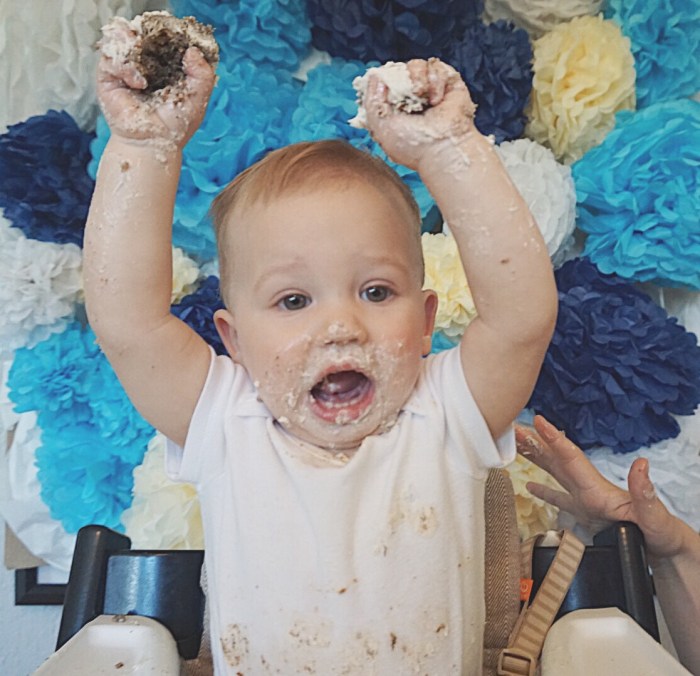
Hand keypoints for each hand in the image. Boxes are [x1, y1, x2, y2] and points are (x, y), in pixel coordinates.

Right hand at [97, 35, 215, 149]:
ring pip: (119, 36)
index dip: (167, 31)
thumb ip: (203, 73)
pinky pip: (111, 58)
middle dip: (147, 31)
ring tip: (140, 54)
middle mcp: (143, 62)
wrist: (154, 144)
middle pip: (139, 30)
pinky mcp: (108, 77)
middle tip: (156, 39)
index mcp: (164, 63)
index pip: (162, 35)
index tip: (176, 36)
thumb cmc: (175, 125)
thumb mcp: (198, 97)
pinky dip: (125, 66)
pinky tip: (139, 83)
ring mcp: (124, 68)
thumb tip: (192, 50)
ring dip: (130, 41)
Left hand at [363, 58, 476, 171]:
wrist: (442, 149)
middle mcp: (411, 98)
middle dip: (399, 81)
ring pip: (416, 65)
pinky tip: (436, 100)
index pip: (383, 82)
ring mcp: (430, 90)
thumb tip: (376, 75)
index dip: (382, 81)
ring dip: (416, 81)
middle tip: (404, 99)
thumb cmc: (412, 146)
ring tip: (423, 100)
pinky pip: (435, 66)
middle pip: (398, 70)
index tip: (384, 92)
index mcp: (394, 109)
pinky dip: (434, 81)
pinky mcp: (448, 83)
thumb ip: (371, 101)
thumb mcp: (380, 127)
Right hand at [516, 414, 687, 559]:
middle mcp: (587, 488)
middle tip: (513, 428)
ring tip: (515, 445)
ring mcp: (585, 500)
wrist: (665, 550)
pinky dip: (543, 490)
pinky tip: (529, 486)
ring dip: (535, 458)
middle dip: (535, 443)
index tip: (538, 421)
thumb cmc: (661, 534)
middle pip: (556, 460)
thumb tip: (640, 464)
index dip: (554, 439)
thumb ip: (644, 491)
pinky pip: (558, 498)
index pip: (571, 458)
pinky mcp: (584, 514)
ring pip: (554, 473)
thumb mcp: (654, 515)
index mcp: (597, 487)